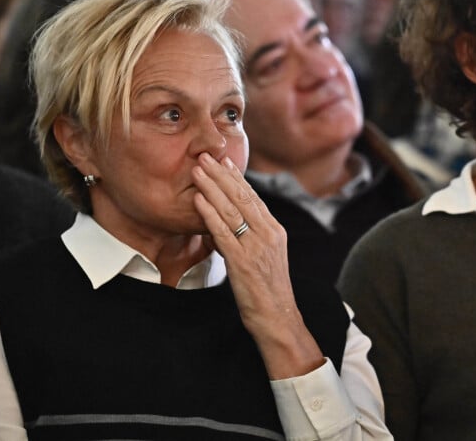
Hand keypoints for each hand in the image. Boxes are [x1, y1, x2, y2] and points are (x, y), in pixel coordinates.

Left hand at [192, 152, 324, 378]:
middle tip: (205, 156)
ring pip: (231, 210)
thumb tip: (230, 216)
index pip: (253, 197)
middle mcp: (268, 234)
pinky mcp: (243, 262)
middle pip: (241, 197)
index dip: (235, 177)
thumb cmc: (268, 288)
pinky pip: (224, 233)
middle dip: (221, 175)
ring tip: (197, 171)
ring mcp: (256, 247)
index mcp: (274, 230)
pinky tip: (199, 201)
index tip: (223, 161)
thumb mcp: (265, 255)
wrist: (278, 318)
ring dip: (212, 188)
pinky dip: (210, 214)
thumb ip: (251, 234)